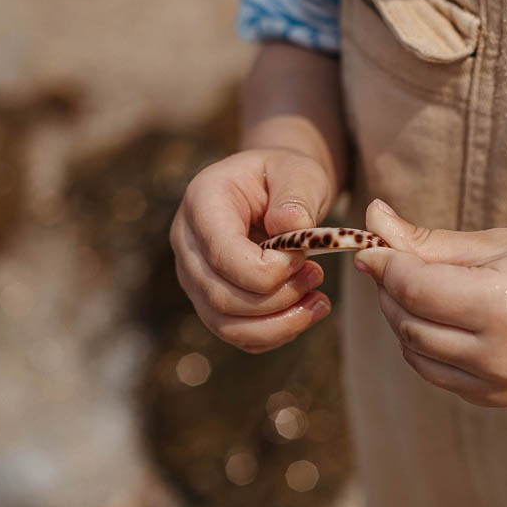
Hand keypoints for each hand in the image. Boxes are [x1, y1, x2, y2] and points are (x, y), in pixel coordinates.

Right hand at [170, 147, 333, 352]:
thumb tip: (292, 227)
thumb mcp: (298, 172)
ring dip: (280, 324)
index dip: (266, 270)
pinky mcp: (211, 302)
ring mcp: (195, 278)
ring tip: (319, 301)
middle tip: (317, 274)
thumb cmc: (285, 177)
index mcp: (201, 203)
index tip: (304, 256)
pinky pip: (239, 335)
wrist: (275, 189)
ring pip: (226, 326)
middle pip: (221, 297)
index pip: (221, 255)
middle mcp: (187, 244)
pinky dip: (277, 333)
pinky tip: (306, 311)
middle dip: (278, 298)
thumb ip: (296, 196)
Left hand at [354, 200, 506, 406]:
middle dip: (391, 289)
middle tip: (399, 260)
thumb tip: (371, 221)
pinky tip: (442, 318)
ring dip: (403, 317)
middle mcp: (498, 355)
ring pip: (413, 351)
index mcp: (503, 306)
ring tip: (423, 287)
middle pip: (408, 322)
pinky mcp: (493, 399)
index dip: (384, 264)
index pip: (415, 289)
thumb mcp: (497, 243)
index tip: (372, 244)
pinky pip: (433, 371)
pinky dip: (423, 344)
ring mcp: (497, 384)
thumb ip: (429, 240)